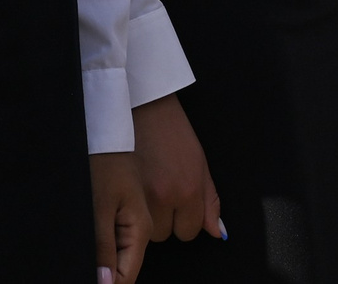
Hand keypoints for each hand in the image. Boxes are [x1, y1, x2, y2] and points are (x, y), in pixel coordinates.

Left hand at [89, 149, 150, 283]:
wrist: (104, 130)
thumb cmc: (103, 161)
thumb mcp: (99, 207)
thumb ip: (103, 247)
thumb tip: (105, 283)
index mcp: (140, 229)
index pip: (126, 276)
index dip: (106, 283)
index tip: (88, 277)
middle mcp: (140, 227)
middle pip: (122, 266)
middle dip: (101, 270)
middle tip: (84, 254)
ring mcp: (132, 218)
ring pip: (116, 252)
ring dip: (98, 255)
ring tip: (86, 238)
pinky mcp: (121, 208)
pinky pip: (112, 235)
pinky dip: (98, 240)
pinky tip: (89, 230)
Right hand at [131, 94, 221, 243]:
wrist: (142, 104)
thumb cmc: (172, 130)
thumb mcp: (200, 163)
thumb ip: (210, 202)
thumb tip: (217, 233)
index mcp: (189, 190)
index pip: (188, 232)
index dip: (183, 219)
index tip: (177, 204)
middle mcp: (165, 196)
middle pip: (164, 233)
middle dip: (163, 219)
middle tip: (159, 192)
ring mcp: (140, 193)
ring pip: (143, 228)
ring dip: (145, 215)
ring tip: (144, 189)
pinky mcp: (120, 186)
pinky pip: (127, 216)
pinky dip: (130, 207)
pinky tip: (132, 188)